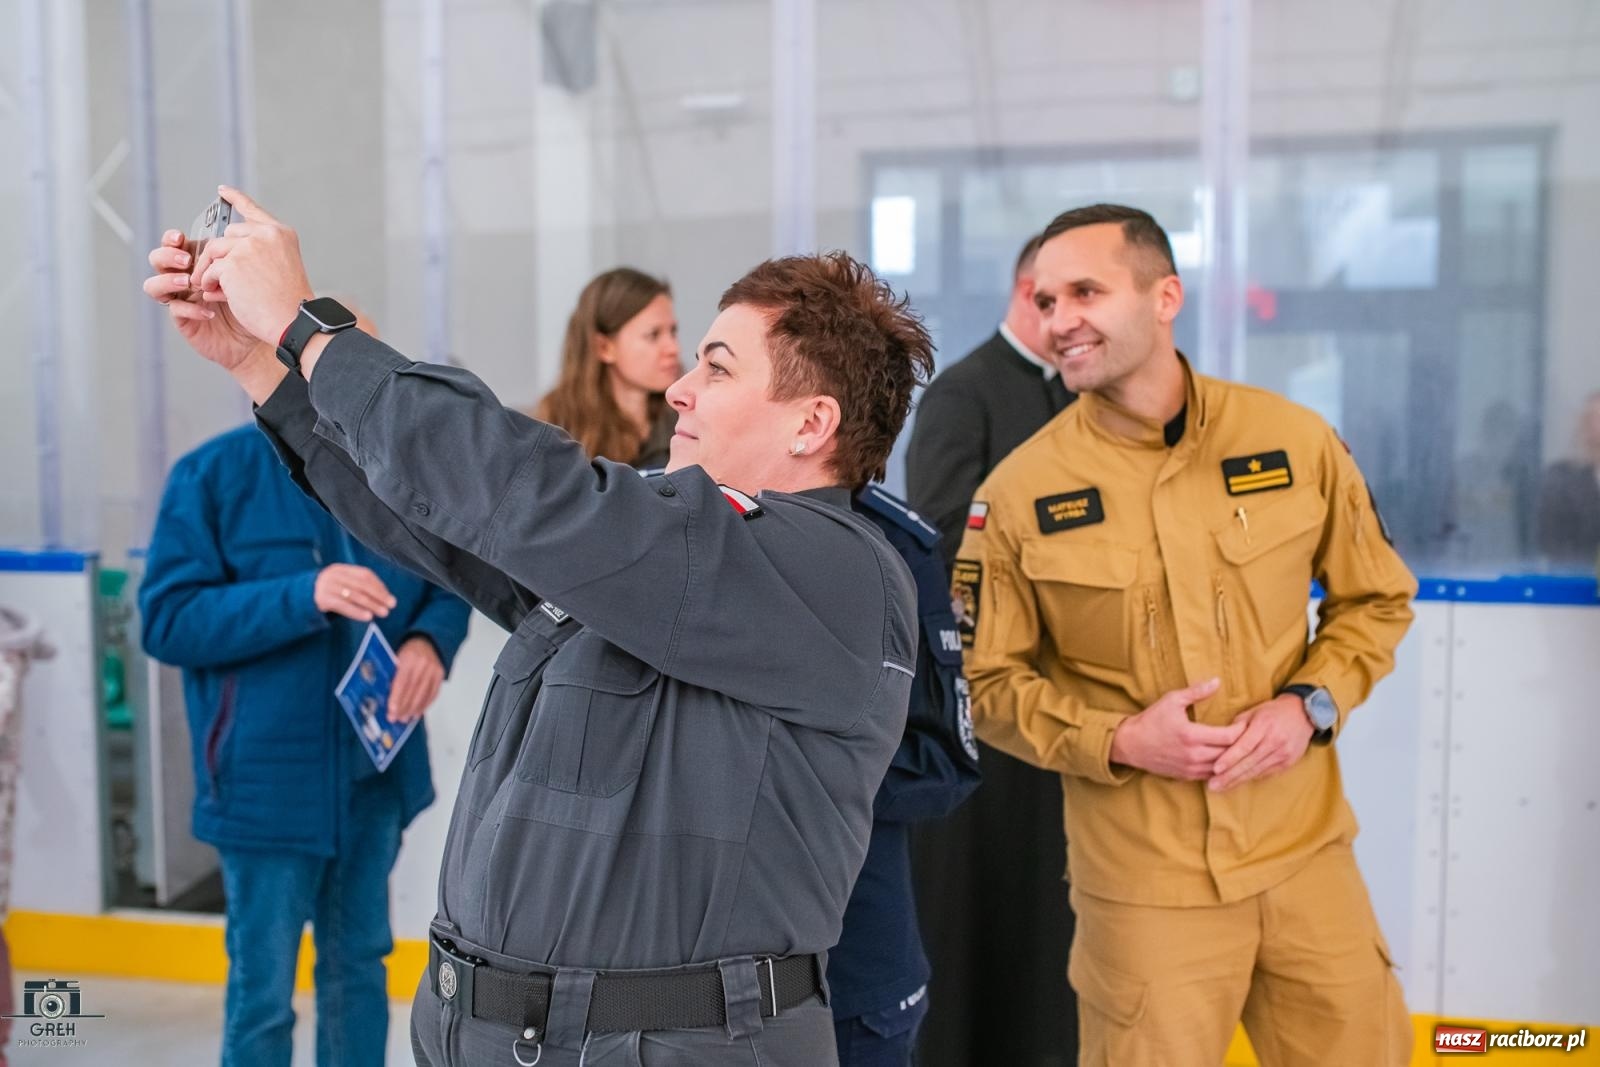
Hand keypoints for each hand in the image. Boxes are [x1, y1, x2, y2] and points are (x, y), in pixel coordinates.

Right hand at [142, 229, 261, 370]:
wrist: (264, 332)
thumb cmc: (256, 300)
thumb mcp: (248, 270)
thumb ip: (237, 250)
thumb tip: (238, 221)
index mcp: (197, 261)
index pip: (174, 244)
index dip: (172, 239)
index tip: (180, 237)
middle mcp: (185, 278)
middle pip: (157, 260)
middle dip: (167, 256)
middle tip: (185, 260)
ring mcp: (182, 299)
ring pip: (154, 285)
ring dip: (168, 281)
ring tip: (189, 283)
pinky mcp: (184, 321)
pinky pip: (176, 311)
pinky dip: (191, 309)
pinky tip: (208, 311)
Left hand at [189, 186, 314, 346]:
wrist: (295, 322)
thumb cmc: (289, 303)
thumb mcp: (281, 267)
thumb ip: (259, 253)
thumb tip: (221, 252)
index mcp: (281, 234)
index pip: (253, 211)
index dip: (236, 199)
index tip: (222, 191)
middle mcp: (266, 235)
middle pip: (228, 234)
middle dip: (218, 255)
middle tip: (210, 274)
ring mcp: (248, 247)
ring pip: (215, 251)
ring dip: (208, 270)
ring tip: (208, 287)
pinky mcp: (233, 264)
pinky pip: (210, 270)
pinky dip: (209, 284)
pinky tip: (216, 295)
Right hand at [313, 565, 395, 621]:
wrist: (300, 598)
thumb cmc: (328, 592)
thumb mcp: (341, 584)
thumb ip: (358, 587)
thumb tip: (385, 598)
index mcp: (340, 569)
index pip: (365, 574)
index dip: (379, 586)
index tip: (389, 597)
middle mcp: (333, 575)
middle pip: (361, 585)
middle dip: (378, 596)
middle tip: (391, 606)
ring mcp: (326, 586)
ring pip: (354, 595)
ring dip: (371, 605)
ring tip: (383, 613)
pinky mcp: (321, 599)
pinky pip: (343, 606)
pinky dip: (357, 612)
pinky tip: (367, 617)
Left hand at [389, 637, 443, 722]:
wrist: (428, 641)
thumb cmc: (407, 652)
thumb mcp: (396, 657)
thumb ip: (392, 673)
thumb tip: (384, 696)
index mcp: (408, 658)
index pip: (402, 681)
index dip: (397, 697)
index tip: (391, 710)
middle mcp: (423, 664)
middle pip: (413, 689)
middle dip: (404, 706)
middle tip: (396, 718)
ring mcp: (434, 670)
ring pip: (423, 693)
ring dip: (414, 708)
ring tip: (406, 719)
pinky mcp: (440, 675)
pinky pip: (433, 693)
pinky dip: (425, 705)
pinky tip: (418, 712)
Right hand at [1108, 678, 1242, 779]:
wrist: (1131, 744)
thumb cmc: (1151, 720)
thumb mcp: (1172, 700)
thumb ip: (1196, 692)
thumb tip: (1217, 681)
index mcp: (1191, 735)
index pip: (1228, 737)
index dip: (1241, 730)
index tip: (1245, 723)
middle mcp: (1193, 755)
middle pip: (1229, 754)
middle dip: (1240, 745)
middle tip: (1248, 735)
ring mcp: (1190, 768)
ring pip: (1222, 767)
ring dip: (1231, 758)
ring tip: (1239, 747)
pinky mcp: (1186, 776)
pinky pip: (1211, 775)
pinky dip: (1220, 767)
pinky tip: (1224, 759)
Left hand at [1207, 694, 1315, 792]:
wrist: (1302, 714)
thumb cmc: (1271, 712)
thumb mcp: (1253, 712)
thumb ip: (1236, 727)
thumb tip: (1218, 741)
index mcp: (1264, 725)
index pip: (1245, 746)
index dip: (1230, 758)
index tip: (1215, 769)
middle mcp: (1275, 741)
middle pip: (1249, 762)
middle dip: (1229, 776)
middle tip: (1213, 785)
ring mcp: (1283, 753)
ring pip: (1257, 771)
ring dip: (1237, 781)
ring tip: (1220, 787)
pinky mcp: (1288, 762)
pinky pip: (1266, 773)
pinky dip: (1250, 778)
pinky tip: (1237, 783)